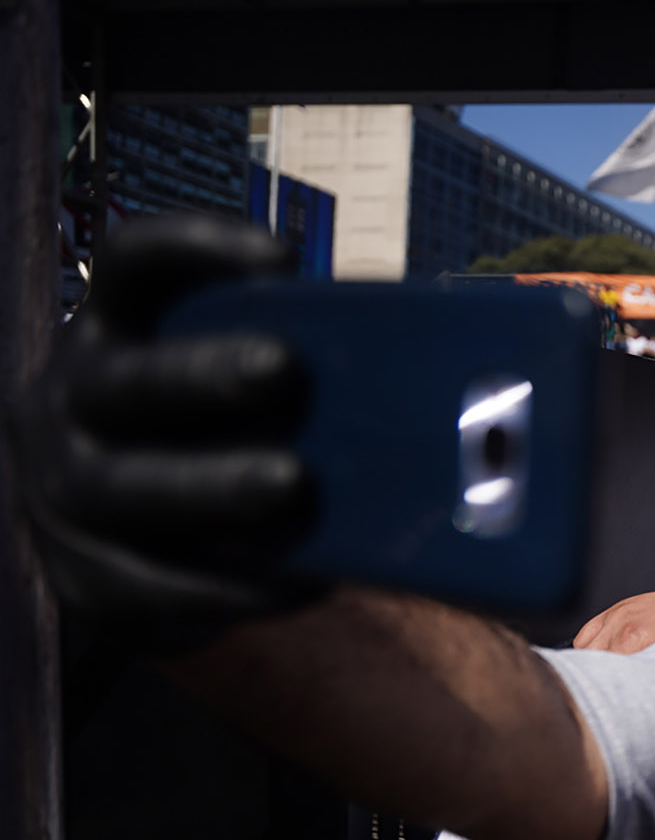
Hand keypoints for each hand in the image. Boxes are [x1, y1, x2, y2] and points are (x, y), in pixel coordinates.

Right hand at [12, 216, 317, 647]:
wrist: (106, 544)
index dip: (198, 248)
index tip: (284, 257)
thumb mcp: (215, 388)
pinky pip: (153, 591)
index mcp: (110, 334)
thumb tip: (406, 355)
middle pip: (128, 382)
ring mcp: (63, 497)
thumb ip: (284, 359)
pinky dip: (228, 589)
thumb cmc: (197, 442)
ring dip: (215, 487)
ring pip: (129, 492)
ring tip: (294, 483)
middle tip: (283, 368)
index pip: (132, 265)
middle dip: (204, 374)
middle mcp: (69, 404)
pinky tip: (298, 580)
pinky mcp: (84, 583)